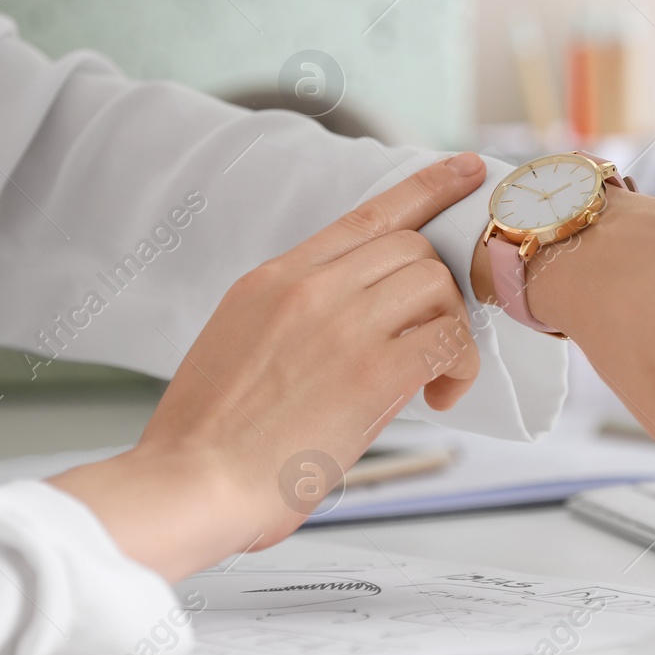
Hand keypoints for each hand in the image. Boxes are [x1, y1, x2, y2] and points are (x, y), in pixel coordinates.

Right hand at [50, 153, 487, 579]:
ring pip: (436, 284)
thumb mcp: (240, 350)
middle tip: (434, 342)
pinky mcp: (372, 369)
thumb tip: (360, 337)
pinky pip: (447, 339)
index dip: (426, 187)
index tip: (464, 169)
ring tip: (434, 379)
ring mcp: (341, 324)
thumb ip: (298, 326)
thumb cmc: (207, 443)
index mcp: (272, 280)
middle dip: (437, 291)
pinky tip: (441, 397)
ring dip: (450, 328)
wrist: (189, 485)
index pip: (367, 213)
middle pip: (412, 248)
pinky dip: (459, 367)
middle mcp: (309, 288)